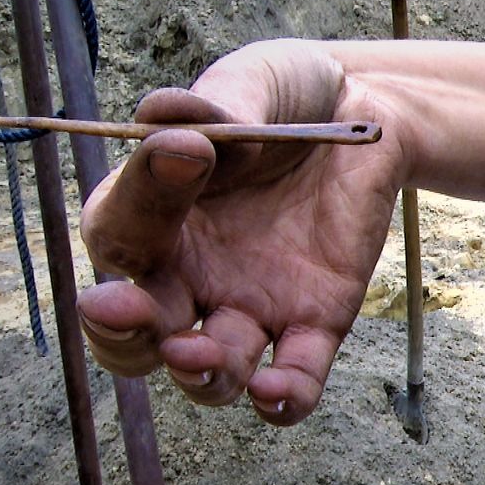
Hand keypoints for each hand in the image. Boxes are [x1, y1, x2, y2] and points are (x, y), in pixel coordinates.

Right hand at [77, 40, 408, 424]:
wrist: (368, 115)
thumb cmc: (285, 97)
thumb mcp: (250, 83)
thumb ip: (215, 105)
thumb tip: (170, 121)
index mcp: (152, 215)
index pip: (117, 234)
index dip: (135, 208)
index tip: (184, 153)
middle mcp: (189, 275)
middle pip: (137, 336)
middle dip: (124, 336)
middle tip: (128, 311)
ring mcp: (250, 306)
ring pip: (209, 372)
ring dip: (197, 375)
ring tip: (202, 355)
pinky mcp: (315, 323)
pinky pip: (294, 381)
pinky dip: (282, 401)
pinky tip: (275, 391)